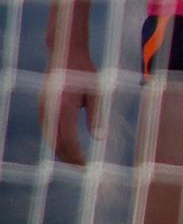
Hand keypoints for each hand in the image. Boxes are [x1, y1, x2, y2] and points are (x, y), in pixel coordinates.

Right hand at [40, 34, 100, 165]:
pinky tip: (67, 147)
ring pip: (49, 138)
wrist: (65, 55)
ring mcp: (43, 109)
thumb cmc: (85, 73)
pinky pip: (48, 130)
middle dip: (68, 158)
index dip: (76, 155)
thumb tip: (99, 138)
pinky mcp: (42, 107)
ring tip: (76, 161)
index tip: (86, 165)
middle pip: (55, 143)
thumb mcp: (96, 93)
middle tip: (83, 169)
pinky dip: (56, 141)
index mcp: (63, 107)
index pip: (68, 139)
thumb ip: (97, 116)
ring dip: (61, 151)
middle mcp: (49, 110)